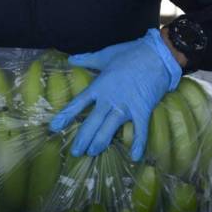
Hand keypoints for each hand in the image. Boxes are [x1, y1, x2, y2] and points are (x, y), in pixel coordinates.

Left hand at [49, 29, 181, 160]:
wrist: (157, 54)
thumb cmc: (130, 53)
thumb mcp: (105, 55)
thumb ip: (87, 59)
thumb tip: (70, 59)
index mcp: (99, 86)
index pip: (78, 103)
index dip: (66, 116)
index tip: (54, 127)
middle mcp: (109, 99)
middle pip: (91, 123)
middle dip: (82, 139)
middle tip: (75, 152)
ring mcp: (126, 106)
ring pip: (108, 130)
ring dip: (99, 143)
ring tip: (91, 153)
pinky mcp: (142, 110)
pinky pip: (140, 131)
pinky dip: (138, 144)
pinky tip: (134, 157)